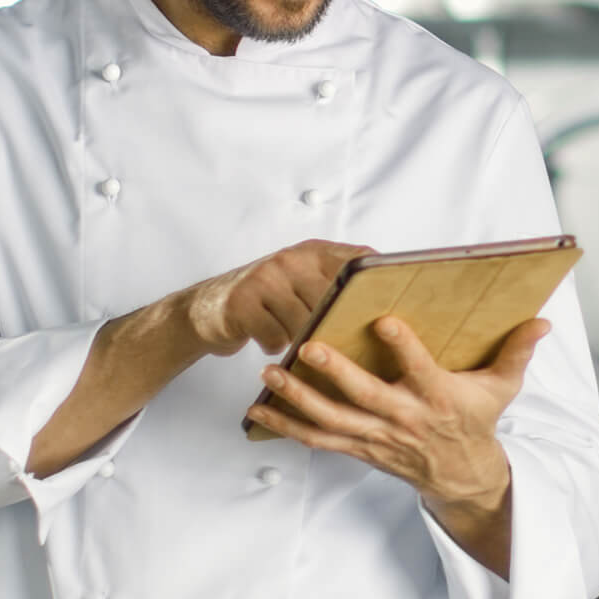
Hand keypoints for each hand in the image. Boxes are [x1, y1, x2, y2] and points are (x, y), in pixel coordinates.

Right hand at [184, 239, 371, 355]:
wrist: (207, 309)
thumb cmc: (267, 301)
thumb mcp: (302, 282)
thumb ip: (335, 287)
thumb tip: (387, 316)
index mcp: (313, 252)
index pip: (356, 260)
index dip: (375, 283)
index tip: (391, 306)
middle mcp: (290, 259)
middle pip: (332, 299)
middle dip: (338, 326)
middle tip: (342, 345)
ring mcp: (265, 278)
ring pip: (304, 323)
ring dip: (303, 341)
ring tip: (298, 341)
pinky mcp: (242, 304)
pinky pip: (276, 338)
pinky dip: (275, 347)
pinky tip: (269, 340)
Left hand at [244, 315, 549, 576]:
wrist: (461, 476)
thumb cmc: (477, 421)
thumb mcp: (502, 388)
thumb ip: (516, 351)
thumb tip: (542, 322)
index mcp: (439, 398)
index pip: (420, 369)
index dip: (404, 347)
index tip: (384, 320)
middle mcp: (405, 419)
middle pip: (365, 396)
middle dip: (335, 372)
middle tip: (308, 346)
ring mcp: (378, 437)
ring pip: (332, 419)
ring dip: (297, 398)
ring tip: (270, 372)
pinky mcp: (359, 448)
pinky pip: (318, 439)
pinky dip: (287, 425)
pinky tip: (260, 407)